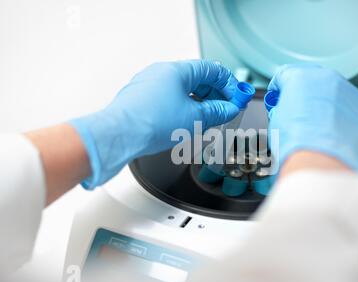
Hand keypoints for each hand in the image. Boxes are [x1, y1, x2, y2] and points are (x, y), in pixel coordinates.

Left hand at [70, 60, 239, 188]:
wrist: (119, 136)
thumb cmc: (150, 122)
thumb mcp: (194, 118)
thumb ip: (217, 112)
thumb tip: (229, 109)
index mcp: (177, 71)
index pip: (212, 70)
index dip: (229, 84)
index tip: (238, 97)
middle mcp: (161, 73)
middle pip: (197, 79)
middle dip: (215, 94)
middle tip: (227, 110)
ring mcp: (149, 86)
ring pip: (183, 90)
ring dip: (200, 102)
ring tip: (209, 119)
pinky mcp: (142, 100)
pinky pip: (169, 99)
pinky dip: (183, 108)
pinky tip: (187, 122)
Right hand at [268, 65, 357, 171]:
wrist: (320, 161)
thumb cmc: (297, 143)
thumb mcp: (276, 119)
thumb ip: (281, 105)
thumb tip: (285, 108)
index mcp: (300, 77)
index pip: (285, 74)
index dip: (278, 89)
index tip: (279, 98)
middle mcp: (326, 78)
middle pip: (312, 79)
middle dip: (303, 93)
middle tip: (297, 111)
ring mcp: (347, 91)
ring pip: (333, 92)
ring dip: (324, 103)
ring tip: (316, 125)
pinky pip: (349, 106)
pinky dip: (342, 115)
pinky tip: (332, 130)